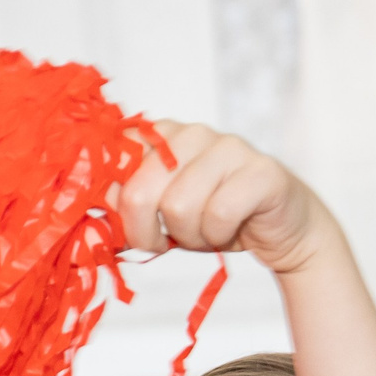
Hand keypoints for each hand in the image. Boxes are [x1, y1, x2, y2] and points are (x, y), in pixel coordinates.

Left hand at [119, 122, 328, 275]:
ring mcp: (229, 147)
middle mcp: (192, 133)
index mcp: (161, 136)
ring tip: (205, 232)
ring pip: (179, 208)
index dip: (116, 208)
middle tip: (163, 242)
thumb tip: (94, 202)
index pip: (113, 163)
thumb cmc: (214, 218)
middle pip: (138, 192)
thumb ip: (124, 201)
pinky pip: (219, 216)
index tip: (131, 226)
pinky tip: (229, 231)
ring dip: (189, 237)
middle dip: (145, 233)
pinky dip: (218, 236)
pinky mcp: (261, 171)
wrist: (280, 229)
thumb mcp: (160, 212)